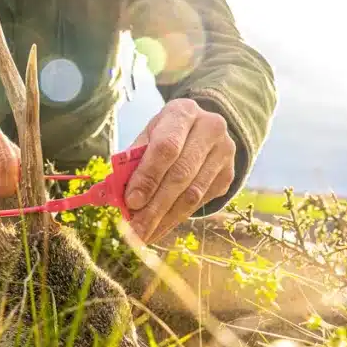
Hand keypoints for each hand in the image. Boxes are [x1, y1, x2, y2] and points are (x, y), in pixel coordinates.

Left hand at [123, 98, 235, 243]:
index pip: (166, 147)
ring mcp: (224, 153)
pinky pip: (201, 203)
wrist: (203, 128)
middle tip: (135, 229)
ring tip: (144, 234)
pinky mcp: (228, 175)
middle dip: (155, 206)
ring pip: (192, 194)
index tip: (131, 202)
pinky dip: (177, 219)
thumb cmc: (167, 132)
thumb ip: (134, 159)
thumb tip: (117, 194)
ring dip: (165, 219)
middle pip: (181, 174)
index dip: (148, 177)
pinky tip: (159, 228)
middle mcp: (210, 129)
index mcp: (184, 112)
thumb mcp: (149, 135)